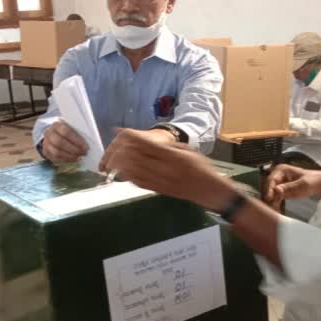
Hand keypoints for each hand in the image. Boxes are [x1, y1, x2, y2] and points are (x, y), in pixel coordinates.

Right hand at [41, 121, 87, 162]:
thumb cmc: (66, 130)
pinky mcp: (46, 152)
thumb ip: (78, 132)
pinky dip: (67, 160)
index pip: (66, 132)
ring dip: (70, 156)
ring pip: (57, 152)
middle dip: (74, 149)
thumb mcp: (71, 127)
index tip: (86, 147)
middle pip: (60, 143)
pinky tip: (75, 159)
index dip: (77, 140)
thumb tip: (90, 140)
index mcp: (56, 125)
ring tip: (80, 157)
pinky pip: (56, 158)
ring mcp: (46, 143)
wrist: (53, 134)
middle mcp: (49, 133)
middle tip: (84, 153)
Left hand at [99, 128, 233, 210]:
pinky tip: (121, 171)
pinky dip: (127, 176)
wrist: (208, 190)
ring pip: (134, 171)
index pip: (146, 144)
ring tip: (112, 157)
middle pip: (136, 157)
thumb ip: (167, 146)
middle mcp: (165, 168)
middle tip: (114, 143)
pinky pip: (139, 183)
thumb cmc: (200, 167)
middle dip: (121, 149)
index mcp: (173, 156)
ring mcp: (161, 181)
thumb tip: (145, 141)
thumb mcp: (187, 150)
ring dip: (120, 163)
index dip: (131, 137)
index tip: (120, 130)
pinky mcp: (158, 190)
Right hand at [264, 164, 320, 210]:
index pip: (271, 180)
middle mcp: (278, 175)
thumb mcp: (303, 185)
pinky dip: (275, 204)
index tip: (269, 198)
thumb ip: (289, 187)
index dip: (269, 189)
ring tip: (273, 211)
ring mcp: (279, 183)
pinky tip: (276, 210)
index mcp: (281, 169)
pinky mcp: (281, 191)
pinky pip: (275, 198)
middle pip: (269, 187)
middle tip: (270, 207)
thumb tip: (276, 190)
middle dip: (269, 197)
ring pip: (270, 194)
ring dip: (271, 202)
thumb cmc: (314, 181)